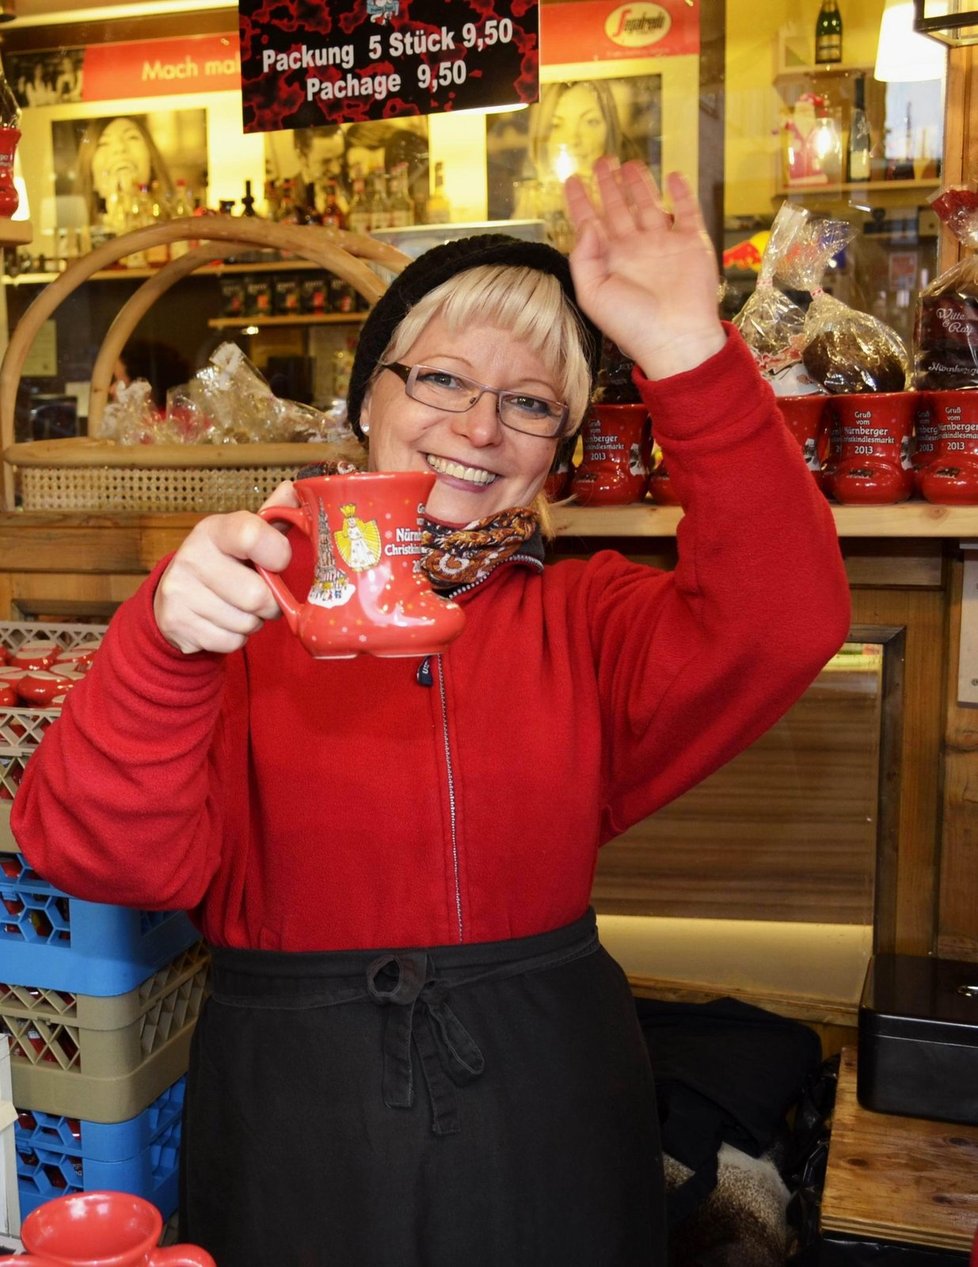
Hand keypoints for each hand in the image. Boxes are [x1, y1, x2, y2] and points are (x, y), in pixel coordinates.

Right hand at [153, 481, 295, 654]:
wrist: (173, 596)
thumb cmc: (224, 563)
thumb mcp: (244, 536)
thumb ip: (273, 515)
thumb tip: (298, 487)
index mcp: (214, 530)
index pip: (252, 536)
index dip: (278, 554)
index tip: (278, 561)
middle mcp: (192, 557)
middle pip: (256, 595)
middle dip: (269, 603)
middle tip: (261, 596)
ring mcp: (180, 591)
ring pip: (246, 623)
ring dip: (253, 622)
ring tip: (239, 608)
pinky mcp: (177, 623)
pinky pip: (230, 643)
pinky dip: (236, 639)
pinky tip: (224, 622)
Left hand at [565, 157, 725, 379]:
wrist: (676, 338)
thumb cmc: (632, 323)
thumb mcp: (593, 294)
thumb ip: (583, 258)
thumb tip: (586, 223)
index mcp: (610, 260)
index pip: (591, 222)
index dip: (580, 201)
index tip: (571, 180)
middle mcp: (635, 248)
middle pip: (618, 207)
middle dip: (608, 185)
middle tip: (601, 161)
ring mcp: (664, 243)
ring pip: (648, 203)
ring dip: (638, 183)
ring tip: (627, 163)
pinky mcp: (692, 242)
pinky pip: (687, 211)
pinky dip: (681, 192)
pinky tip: (672, 176)